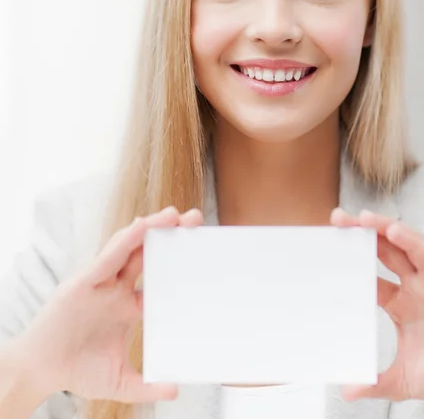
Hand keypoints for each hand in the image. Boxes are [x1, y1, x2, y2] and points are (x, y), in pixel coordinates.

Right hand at [13, 206, 203, 403]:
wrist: (39, 372)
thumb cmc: (77, 370)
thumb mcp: (119, 381)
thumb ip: (146, 386)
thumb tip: (175, 389)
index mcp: (128, 306)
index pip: (159, 278)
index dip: (179, 264)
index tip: (202, 253)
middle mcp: (117, 289)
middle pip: (148, 254)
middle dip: (170, 234)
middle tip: (195, 219)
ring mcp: (101, 283)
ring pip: (129, 248)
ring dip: (151, 228)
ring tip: (174, 214)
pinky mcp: (83, 282)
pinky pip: (108, 257)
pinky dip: (125, 241)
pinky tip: (142, 226)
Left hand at [330, 208, 423, 405]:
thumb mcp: (401, 379)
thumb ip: (374, 383)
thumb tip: (344, 392)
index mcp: (399, 302)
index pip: (370, 271)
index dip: (352, 258)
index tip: (330, 245)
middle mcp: (414, 286)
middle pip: (384, 249)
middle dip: (363, 231)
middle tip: (339, 218)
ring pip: (406, 245)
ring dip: (385, 228)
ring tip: (363, 218)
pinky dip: (412, 242)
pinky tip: (394, 231)